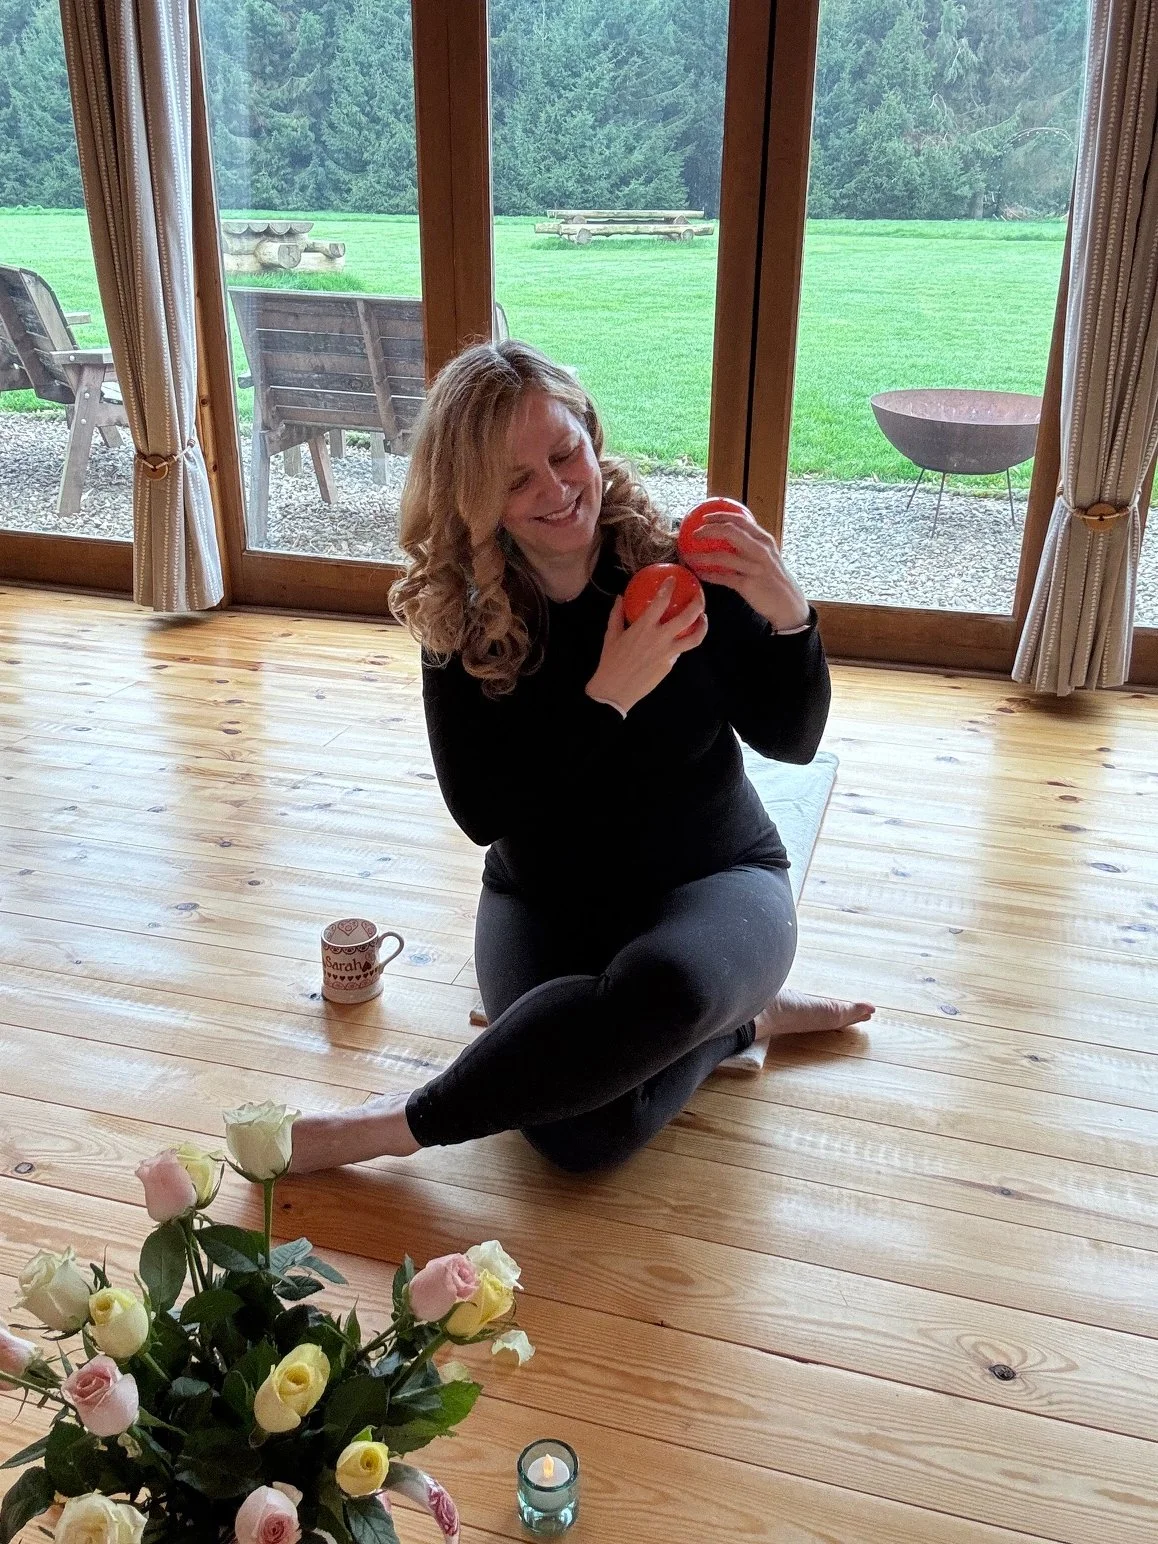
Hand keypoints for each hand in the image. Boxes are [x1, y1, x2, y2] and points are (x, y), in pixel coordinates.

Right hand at [585, 577, 707, 713]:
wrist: (615, 690)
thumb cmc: (610, 662)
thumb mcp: (611, 635)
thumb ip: (617, 615)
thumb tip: (620, 598)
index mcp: (644, 628)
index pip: (661, 602)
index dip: (669, 588)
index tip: (673, 578)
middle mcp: (659, 639)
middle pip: (687, 617)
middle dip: (698, 603)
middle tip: (699, 595)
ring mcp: (668, 653)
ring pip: (695, 638)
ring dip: (703, 625)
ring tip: (703, 617)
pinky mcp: (670, 665)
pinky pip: (680, 650)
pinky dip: (684, 641)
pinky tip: (684, 637)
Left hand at [681, 506, 809, 630]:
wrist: (788, 603)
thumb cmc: (774, 578)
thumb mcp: (768, 556)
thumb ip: (752, 544)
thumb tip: (729, 534)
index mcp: (764, 540)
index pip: (740, 520)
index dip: (720, 516)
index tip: (705, 517)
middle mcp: (760, 550)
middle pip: (730, 532)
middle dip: (708, 530)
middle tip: (694, 534)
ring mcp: (755, 567)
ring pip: (723, 556)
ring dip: (702, 556)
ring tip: (688, 556)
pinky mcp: (748, 585)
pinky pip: (723, 577)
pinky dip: (709, 574)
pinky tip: (699, 573)